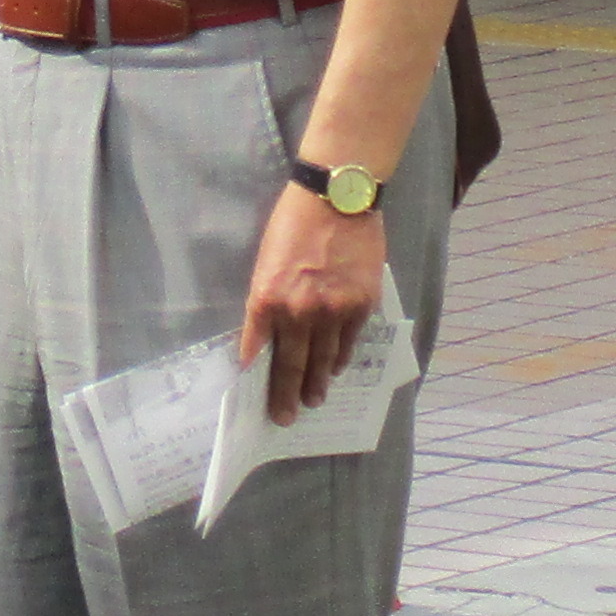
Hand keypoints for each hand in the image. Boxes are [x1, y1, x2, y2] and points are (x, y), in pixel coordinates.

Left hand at [238, 174, 388, 426]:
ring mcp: (332, 311)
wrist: (336, 198)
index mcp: (266, 298)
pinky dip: (340, 357)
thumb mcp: (267, 261)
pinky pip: (349, 342)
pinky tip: (335, 368)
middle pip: (291, 365)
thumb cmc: (293, 223)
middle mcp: (298, 312)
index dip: (255, 376)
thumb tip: (270, 333)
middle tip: (285, 416)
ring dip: (317, 383)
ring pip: (323, 359)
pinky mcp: (360, 305)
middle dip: (287, 394)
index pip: (257, 349)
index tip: (256, 397)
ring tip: (313, 400)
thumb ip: (269, 300)